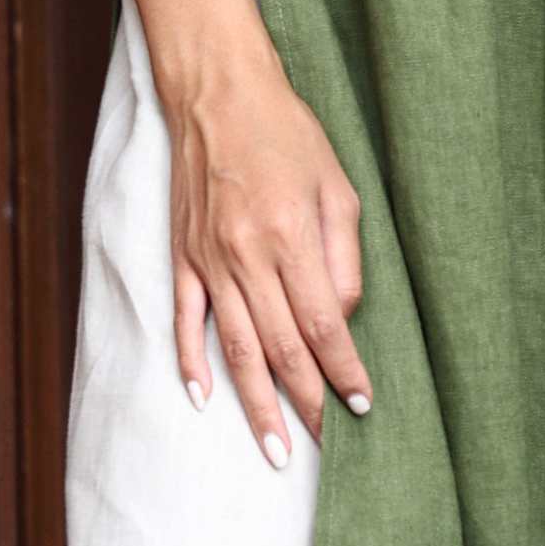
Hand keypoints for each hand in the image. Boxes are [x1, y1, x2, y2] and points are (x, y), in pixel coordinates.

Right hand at [168, 47, 372, 464]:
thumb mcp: (339, 188)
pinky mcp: (183, 256)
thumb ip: (344, 258)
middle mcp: (248, 254)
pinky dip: (191, 362)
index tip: (361, 406)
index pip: (323, 324)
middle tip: (325, 447)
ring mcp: (210, 259)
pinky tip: (203, 399)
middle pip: (281, 348)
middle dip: (307, 404)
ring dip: (256, 404)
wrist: (217, 95)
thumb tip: (341, 319)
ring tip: (275, 450)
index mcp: (292, 236)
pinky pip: (186, 320)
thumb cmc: (287, 135)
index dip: (343, 371)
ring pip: (235, 348)